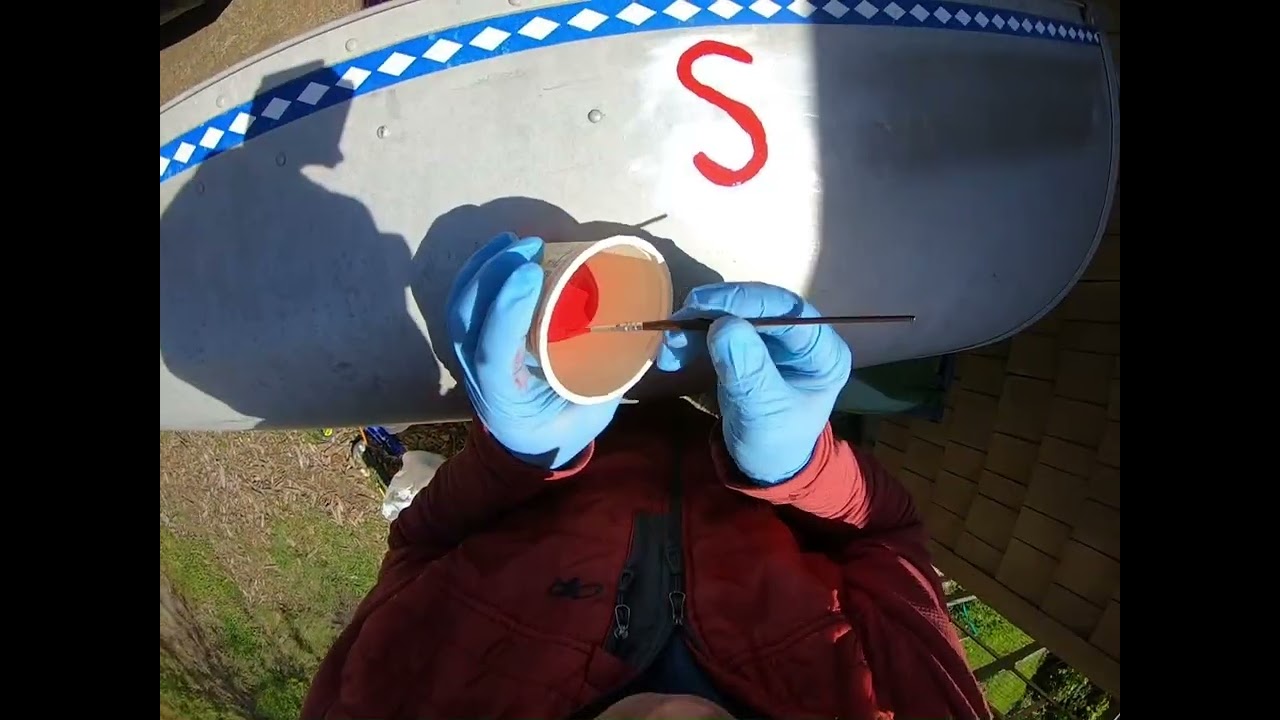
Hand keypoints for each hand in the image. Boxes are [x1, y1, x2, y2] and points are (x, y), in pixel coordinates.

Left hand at [446, 233, 618, 468]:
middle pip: (468, 320)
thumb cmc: (564, 429)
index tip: (531, 272)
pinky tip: (502, 248)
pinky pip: (466, 304)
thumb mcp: (591, 413)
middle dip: (494, 275)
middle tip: (530, 247)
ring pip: (462, 307)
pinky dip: (480, 272)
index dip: (507, 310)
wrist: (531, 446)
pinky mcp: (474, 342)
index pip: (493, 353)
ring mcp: (470, 357)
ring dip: (484, 267)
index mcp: (505, 399)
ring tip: (514, 241)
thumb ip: (610, 378)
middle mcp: (478, 376)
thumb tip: (650, 335)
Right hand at [657, 282, 851, 484]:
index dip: (749, 302)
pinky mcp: (749, 347)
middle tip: (681, 317)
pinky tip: (673, 355)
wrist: (764, 466)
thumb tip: (723, 325)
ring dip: (699, 324)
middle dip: (718, 310)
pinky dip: (695, 339)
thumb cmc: (775, 444)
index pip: (790, 311)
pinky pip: (720, 331)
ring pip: (735, 315)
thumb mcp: (763, 412)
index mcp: (822, 352)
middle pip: (760, 306)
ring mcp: (774, 341)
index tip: (708, 305)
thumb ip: (747, 371)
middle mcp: (801, 339)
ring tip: (670, 346)